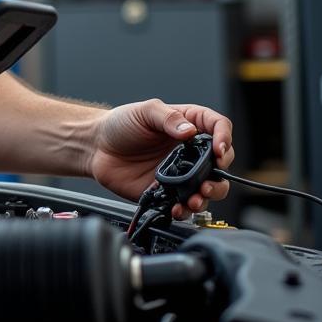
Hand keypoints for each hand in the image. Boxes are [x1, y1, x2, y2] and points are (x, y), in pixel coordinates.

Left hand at [87, 99, 234, 217]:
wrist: (96, 147)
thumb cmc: (120, 124)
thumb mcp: (144, 111)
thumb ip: (167, 118)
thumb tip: (189, 131)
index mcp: (187, 125)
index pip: (218, 128)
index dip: (225, 139)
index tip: (219, 150)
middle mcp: (188, 151)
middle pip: (219, 165)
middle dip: (220, 176)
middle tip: (208, 182)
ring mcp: (180, 173)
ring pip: (206, 189)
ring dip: (206, 197)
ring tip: (195, 199)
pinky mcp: (167, 192)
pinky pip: (183, 205)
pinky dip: (185, 210)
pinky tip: (178, 208)